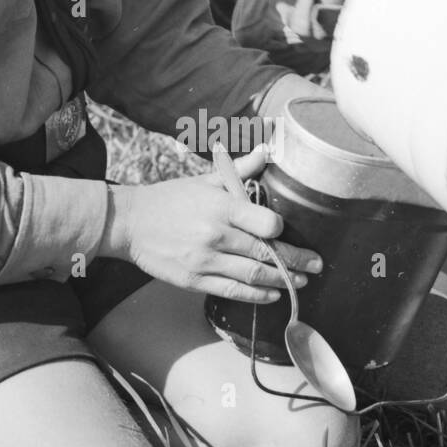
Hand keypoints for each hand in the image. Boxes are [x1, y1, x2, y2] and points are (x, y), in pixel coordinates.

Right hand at [100, 144, 321, 301]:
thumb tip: (267, 150)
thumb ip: (240, 170)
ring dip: (282, 281)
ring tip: (300, 282)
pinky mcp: (194, 281)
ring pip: (254, 275)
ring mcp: (205, 261)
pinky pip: (233, 291)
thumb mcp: (205, 180)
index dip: (281, 231)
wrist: (130, 223)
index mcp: (221, 207)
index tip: (290, 234)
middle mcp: (216, 235)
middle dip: (297, 262)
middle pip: (267, 253)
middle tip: (316, 266)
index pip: (266, 223)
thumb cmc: (170, 199)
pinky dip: (257, 295)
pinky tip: (272, 293)